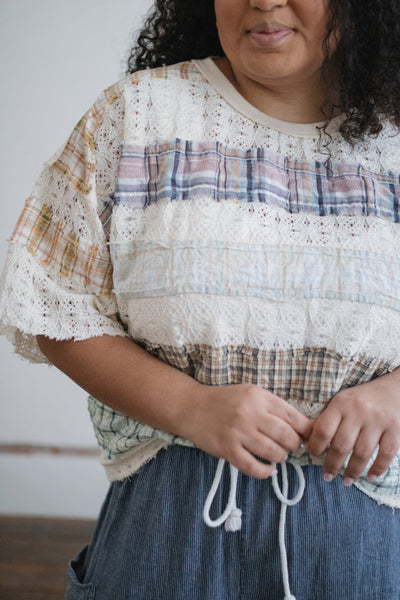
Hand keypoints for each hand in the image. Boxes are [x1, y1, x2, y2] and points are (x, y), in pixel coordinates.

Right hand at [181, 383, 312, 478]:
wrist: (191, 406)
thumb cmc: (224, 400)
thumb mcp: (250, 393)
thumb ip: (272, 407)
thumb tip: (300, 427)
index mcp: (259, 397)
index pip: (293, 416)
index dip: (306, 430)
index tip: (308, 437)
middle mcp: (250, 413)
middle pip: (286, 436)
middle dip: (295, 446)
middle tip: (293, 448)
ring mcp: (238, 433)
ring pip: (273, 452)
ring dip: (280, 457)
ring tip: (278, 455)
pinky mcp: (227, 449)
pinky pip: (253, 467)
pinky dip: (265, 472)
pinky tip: (268, 470)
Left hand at [307, 369, 399, 484]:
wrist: (394, 388)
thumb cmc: (362, 399)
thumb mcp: (342, 401)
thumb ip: (330, 419)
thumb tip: (313, 444)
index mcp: (341, 404)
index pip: (323, 429)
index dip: (315, 446)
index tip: (313, 456)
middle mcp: (358, 412)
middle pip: (341, 445)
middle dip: (332, 465)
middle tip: (327, 476)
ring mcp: (378, 421)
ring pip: (362, 453)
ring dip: (353, 471)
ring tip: (347, 480)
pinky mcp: (395, 428)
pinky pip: (386, 454)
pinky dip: (378, 468)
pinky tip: (370, 476)